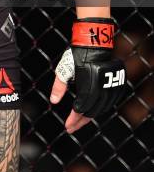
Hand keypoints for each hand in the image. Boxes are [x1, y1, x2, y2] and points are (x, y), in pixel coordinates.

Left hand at [50, 18, 125, 133]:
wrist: (94, 44)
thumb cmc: (77, 56)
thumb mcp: (64, 69)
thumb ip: (58, 86)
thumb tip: (53, 101)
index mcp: (88, 85)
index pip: (81, 108)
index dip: (73, 119)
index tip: (67, 126)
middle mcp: (102, 88)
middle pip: (92, 112)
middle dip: (80, 122)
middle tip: (71, 128)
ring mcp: (112, 87)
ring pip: (101, 109)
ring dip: (90, 116)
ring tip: (79, 121)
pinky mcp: (118, 86)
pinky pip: (109, 103)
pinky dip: (100, 109)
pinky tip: (92, 112)